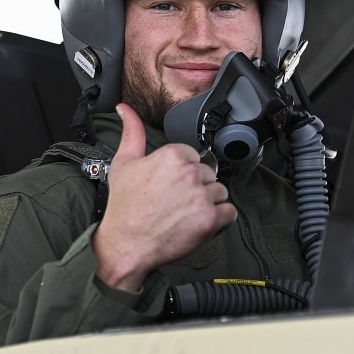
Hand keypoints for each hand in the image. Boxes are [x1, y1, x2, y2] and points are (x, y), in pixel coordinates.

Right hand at [92, 103, 236, 291]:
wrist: (125, 244)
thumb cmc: (124, 207)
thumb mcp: (123, 163)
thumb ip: (131, 132)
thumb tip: (125, 109)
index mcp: (172, 155)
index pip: (194, 157)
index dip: (182, 173)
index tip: (170, 186)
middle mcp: (190, 173)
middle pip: (208, 174)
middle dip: (196, 187)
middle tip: (175, 202)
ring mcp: (202, 196)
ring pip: (220, 192)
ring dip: (208, 203)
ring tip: (186, 214)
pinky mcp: (210, 219)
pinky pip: (229, 213)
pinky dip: (219, 220)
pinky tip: (198, 222)